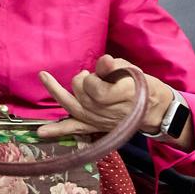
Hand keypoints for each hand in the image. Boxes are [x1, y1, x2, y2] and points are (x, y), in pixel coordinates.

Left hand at [36, 54, 171, 137]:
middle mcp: (103, 111)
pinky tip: (41, 132)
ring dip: (56, 92)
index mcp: (116, 97)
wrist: (153, 110)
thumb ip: (114, 67)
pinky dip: (57, 131)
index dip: (93, 77)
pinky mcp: (93, 126)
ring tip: (44, 76)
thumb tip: (104, 60)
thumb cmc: (143, 87)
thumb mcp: (133, 72)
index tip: (102, 72)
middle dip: (82, 80)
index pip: (92, 85)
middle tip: (94, 77)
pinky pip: (73, 129)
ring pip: (71, 105)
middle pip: (79, 92)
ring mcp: (96, 121)